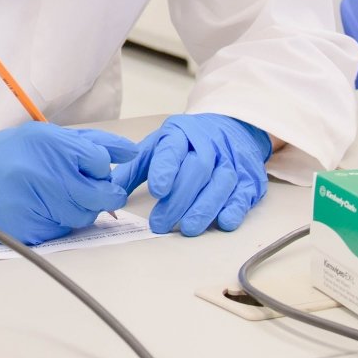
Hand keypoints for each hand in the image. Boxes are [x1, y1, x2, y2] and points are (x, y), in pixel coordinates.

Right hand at [0, 123, 138, 244]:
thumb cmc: (5, 155)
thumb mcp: (44, 137)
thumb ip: (90, 142)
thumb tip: (130, 152)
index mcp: (48, 143)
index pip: (99, 161)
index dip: (98, 168)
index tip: (86, 169)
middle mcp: (41, 172)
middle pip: (98, 195)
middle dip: (98, 195)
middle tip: (81, 190)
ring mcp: (32, 204)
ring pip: (82, 217)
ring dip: (77, 210)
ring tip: (52, 196)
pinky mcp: (26, 230)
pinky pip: (61, 233)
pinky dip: (56, 224)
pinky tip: (36, 210)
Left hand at [117, 114, 272, 235]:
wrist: (232, 127)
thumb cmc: (186, 143)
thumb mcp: (157, 146)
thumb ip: (133, 169)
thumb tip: (108, 192)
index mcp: (181, 134)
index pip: (173, 149)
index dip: (166, 169)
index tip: (157, 190)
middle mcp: (209, 145)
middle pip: (197, 170)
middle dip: (180, 199)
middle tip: (161, 224)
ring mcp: (231, 161)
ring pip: (222, 183)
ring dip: (205, 209)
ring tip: (188, 229)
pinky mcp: (249, 178)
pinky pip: (244, 193)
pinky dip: (234, 209)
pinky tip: (222, 222)